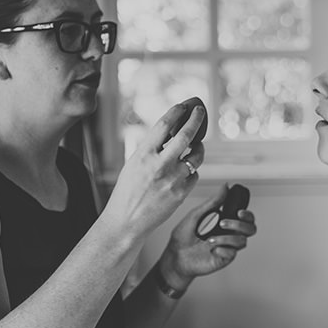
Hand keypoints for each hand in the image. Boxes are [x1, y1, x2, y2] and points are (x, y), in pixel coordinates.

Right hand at [100, 100, 205, 239]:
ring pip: (197, 156)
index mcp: (143, 154)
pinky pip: (195, 175)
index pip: (164, 125)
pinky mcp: (182, 193)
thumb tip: (172, 132)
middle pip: (186, 135)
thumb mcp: (134, 164)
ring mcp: (173, 180)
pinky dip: (191, 171)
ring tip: (196, 146)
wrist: (127, 221)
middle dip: (196, 119)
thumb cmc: (128, 191)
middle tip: (201, 112)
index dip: (177, 112)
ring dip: (199, 148)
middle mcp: (159, 165)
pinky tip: (184, 172)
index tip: (184, 106)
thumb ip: (151, 149)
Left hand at [162, 186, 257, 282]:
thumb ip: (213, 202)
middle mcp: (229, 234)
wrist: (175, 255)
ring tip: (210, 239)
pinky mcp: (224, 258)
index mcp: (225, 221)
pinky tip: (212, 250)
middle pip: (251, 229)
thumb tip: (225, 187)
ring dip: (227, 238)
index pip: (246, 217)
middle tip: (223, 223)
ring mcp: (228, 246)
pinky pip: (232, 253)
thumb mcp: (197, 215)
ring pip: (242, 241)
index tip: (239, 212)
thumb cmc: (183, 236)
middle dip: (240, 225)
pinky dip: (222, 249)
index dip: (248, 214)